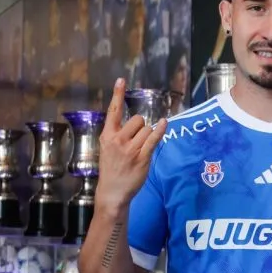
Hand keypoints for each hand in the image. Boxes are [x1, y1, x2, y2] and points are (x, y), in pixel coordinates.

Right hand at [95, 78, 167, 212]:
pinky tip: (164, 124)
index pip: (113, 111)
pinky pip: (154, 138)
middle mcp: (118, 140)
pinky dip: (161, 130)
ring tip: (142, 147)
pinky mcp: (142, 157)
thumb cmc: (111, 169)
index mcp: (107, 136)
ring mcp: (131, 149)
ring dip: (149, 134)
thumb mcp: (107, 149)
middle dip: (141, 126)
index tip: (121, 80)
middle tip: (137, 139)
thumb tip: (133, 123)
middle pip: (138, 119)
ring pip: (147, 129)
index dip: (118, 95)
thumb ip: (116, 134)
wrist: (112, 191)